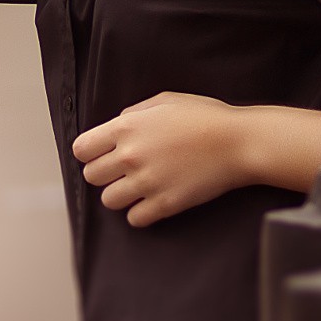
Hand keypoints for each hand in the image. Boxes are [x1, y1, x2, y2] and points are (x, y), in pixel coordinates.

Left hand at [70, 92, 255, 228]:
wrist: (238, 142)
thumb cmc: (205, 117)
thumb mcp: (164, 101)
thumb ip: (134, 113)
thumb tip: (117, 124)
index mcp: (126, 127)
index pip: (81, 149)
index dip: (89, 152)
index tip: (102, 154)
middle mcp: (130, 155)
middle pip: (91, 176)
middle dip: (104, 174)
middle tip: (122, 171)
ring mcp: (147, 182)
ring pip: (108, 200)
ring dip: (120, 195)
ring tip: (138, 187)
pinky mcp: (165, 204)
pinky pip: (134, 219)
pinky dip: (140, 213)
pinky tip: (152, 201)